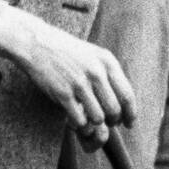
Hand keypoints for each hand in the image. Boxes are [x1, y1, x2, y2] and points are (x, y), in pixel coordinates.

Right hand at [2, 6, 136, 149]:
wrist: (38, 43)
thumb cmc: (67, 51)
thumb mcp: (94, 55)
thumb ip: (109, 74)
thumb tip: (123, 102)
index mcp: (107, 61)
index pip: (127, 95)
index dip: (131, 114)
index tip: (129, 123)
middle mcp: (96, 72)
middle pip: (114, 110)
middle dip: (113, 121)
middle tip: (108, 124)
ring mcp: (79, 83)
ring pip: (98, 118)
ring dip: (95, 125)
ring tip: (90, 122)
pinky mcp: (63, 93)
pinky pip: (79, 119)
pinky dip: (80, 125)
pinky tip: (77, 121)